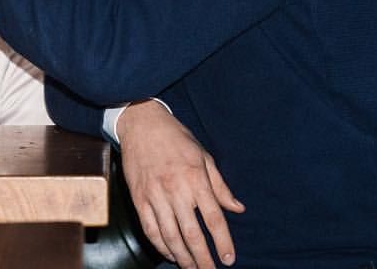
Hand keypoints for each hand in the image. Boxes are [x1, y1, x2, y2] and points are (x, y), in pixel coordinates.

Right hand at [118, 100, 244, 268]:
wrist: (141, 123)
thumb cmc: (175, 138)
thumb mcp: (204, 157)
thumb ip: (220, 186)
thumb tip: (238, 208)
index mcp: (196, 179)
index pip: (214, 219)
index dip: (223, 242)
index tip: (228, 259)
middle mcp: (175, 189)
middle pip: (192, 233)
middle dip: (203, 258)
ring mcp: (154, 195)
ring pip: (169, 235)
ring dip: (182, 257)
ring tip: (191, 268)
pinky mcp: (138, 197)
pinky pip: (149, 228)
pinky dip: (160, 245)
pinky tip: (169, 253)